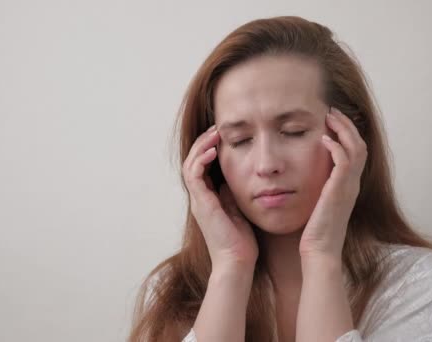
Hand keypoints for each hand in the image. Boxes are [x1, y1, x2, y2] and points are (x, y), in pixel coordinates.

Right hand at [183, 125, 257, 270]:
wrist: (237, 262)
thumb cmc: (241, 241)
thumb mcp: (239, 209)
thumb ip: (233, 194)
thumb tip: (237, 177)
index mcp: (208, 198)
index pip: (202, 166)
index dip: (209, 148)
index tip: (223, 135)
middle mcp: (200, 198)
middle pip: (193, 161)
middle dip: (203, 142)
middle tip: (217, 128)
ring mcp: (198, 200)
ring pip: (190, 164)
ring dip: (201, 146)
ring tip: (214, 133)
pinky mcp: (201, 204)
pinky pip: (194, 175)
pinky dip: (201, 160)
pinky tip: (214, 149)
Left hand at [299, 107, 367, 259]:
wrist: (319, 252)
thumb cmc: (314, 232)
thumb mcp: (317, 203)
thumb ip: (316, 187)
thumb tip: (303, 174)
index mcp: (348, 186)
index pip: (355, 151)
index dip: (346, 133)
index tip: (331, 120)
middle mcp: (352, 184)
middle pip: (360, 144)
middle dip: (347, 125)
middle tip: (331, 111)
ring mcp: (348, 187)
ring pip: (356, 148)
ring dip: (343, 129)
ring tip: (329, 117)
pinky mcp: (339, 191)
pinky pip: (345, 161)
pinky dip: (336, 146)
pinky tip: (323, 138)